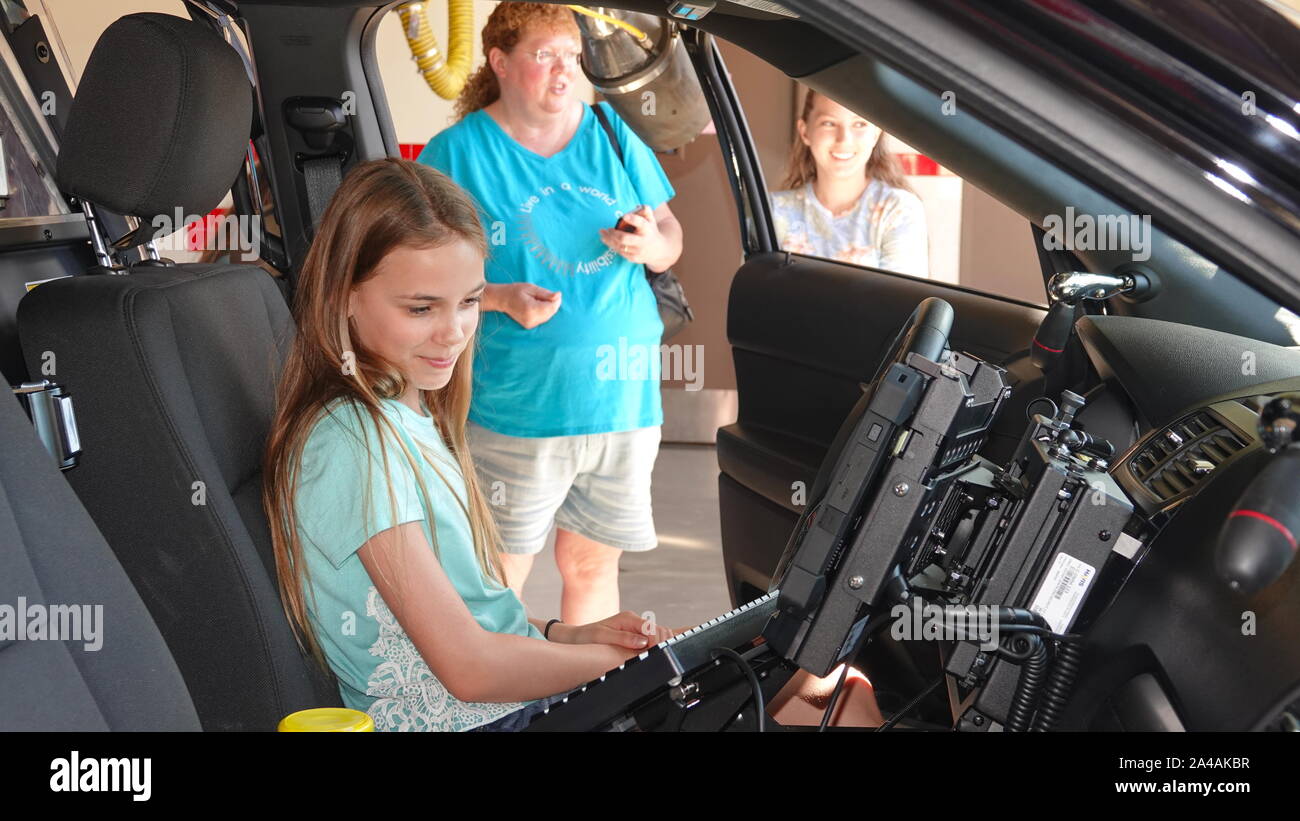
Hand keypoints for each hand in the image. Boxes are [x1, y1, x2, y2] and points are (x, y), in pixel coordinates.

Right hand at [496, 282, 560, 329]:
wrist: (502, 299)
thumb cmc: (516, 291)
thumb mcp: (531, 288)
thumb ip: (546, 293)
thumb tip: (559, 296)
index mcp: (531, 309)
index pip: (551, 307)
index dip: (556, 300)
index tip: (555, 294)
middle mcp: (531, 320)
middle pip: (551, 313)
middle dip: (552, 304)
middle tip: (545, 295)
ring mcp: (529, 324)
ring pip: (548, 317)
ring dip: (548, 308)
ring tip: (538, 300)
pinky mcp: (529, 326)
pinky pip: (543, 319)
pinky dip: (544, 312)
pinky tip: (536, 306)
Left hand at [557, 611, 676, 649]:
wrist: (577, 637)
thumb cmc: (587, 636)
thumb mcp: (603, 636)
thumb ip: (624, 638)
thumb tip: (642, 642)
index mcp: (628, 618)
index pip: (651, 628)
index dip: (657, 640)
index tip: (656, 653)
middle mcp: (634, 621)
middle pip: (659, 630)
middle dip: (662, 642)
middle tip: (659, 657)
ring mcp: (635, 628)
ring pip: (657, 635)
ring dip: (659, 645)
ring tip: (657, 658)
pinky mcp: (634, 635)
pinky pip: (650, 639)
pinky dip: (654, 646)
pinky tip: (654, 654)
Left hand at [599, 205, 664, 266]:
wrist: (658, 250)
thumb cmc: (650, 231)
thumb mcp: (651, 220)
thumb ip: (646, 211)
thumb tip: (639, 206)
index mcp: (647, 229)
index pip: (641, 224)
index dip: (633, 219)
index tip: (625, 216)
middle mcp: (642, 241)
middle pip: (625, 238)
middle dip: (614, 233)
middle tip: (608, 228)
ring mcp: (638, 251)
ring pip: (619, 246)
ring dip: (609, 239)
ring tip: (602, 233)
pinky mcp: (633, 258)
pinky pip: (619, 251)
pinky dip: (612, 245)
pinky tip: (606, 239)